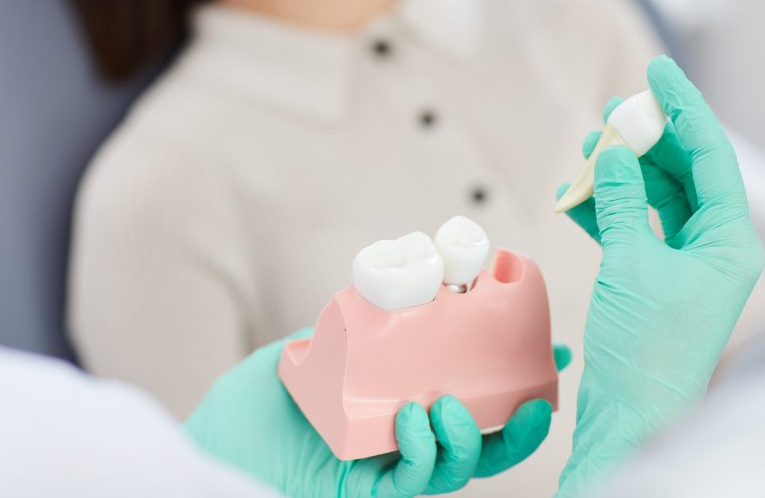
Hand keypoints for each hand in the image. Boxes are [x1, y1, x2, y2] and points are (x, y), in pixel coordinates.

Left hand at [185, 330, 571, 496]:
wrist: (212, 440)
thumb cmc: (256, 399)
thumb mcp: (317, 344)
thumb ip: (359, 323)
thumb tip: (404, 287)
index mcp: (399, 405)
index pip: (469, 395)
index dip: (513, 379)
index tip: (552, 350)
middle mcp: (402, 442)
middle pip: (481, 442)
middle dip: (522, 424)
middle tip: (540, 398)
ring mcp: (387, 470)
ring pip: (459, 469)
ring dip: (469, 436)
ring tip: (447, 404)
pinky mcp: (367, 494)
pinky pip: (416, 484)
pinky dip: (427, 452)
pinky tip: (414, 422)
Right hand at [555, 56, 763, 496]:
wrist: (630, 412)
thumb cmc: (645, 349)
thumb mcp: (631, 263)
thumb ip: (621, 202)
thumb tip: (610, 154)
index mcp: (728, 242)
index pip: (710, 157)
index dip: (684, 109)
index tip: (658, 70)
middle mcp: (712, 248)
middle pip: (683, 172)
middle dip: (647, 138)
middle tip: (615, 107)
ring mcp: (680, 262)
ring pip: (654, 197)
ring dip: (620, 172)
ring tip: (588, 143)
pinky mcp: (649, 276)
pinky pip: (631, 225)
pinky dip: (604, 208)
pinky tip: (576, 193)